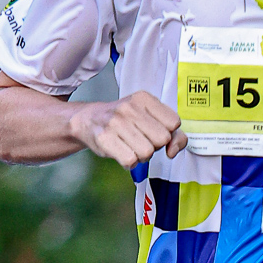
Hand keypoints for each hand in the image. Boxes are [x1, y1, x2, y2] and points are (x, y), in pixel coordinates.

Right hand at [67, 91, 187, 168]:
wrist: (89, 120)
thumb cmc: (124, 122)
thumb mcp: (150, 118)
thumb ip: (173, 134)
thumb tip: (173, 150)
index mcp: (144, 98)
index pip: (174, 122)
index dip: (168, 133)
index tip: (155, 132)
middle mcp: (130, 107)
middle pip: (162, 139)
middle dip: (155, 145)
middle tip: (141, 140)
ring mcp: (116, 122)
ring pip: (147, 152)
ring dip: (142, 156)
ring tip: (131, 146)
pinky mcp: (105, 138)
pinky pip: (131, 161)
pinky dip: (129, 163)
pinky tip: (122, 153)